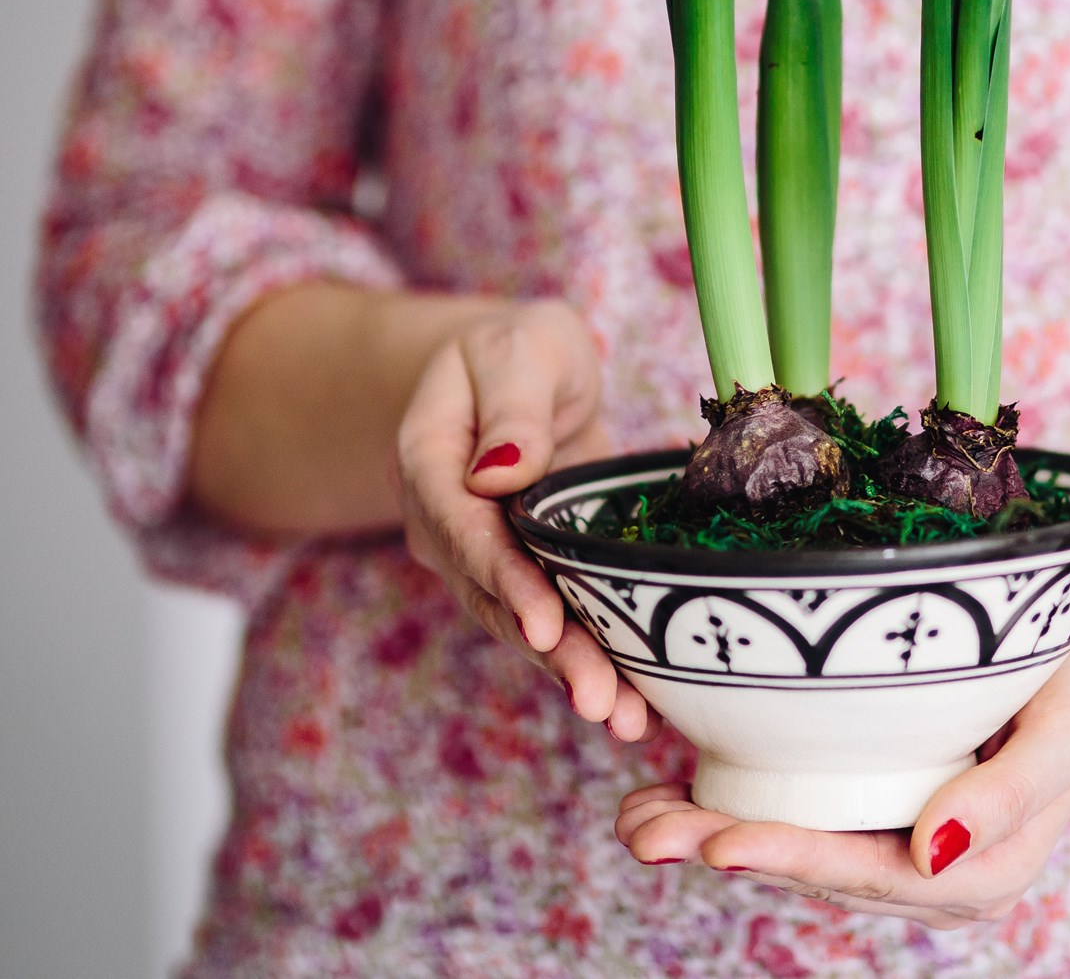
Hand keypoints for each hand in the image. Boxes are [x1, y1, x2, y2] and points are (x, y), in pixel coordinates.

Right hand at [393, 298, 652, 739]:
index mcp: (430, 462)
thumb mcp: (521, 349)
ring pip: (526, 624)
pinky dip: (597, 660)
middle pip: (495, 595)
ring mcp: (485, 559)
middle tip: (599, 699)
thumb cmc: (517, 352)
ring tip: (626, 719)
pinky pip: (558, 622)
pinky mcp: (529, 575)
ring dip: (576, 673)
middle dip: (551, 651)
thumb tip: (501, 473)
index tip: (544, 623)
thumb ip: (513, 405)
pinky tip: (639, 705)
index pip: (464, 529)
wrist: (515, 374)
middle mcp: (447, 525)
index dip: (504, 580)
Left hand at [613, 621, 1069, 925]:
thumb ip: (1010, 794)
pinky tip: (669, 786)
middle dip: (723, 848)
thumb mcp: (1065, 729)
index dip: (791, 859)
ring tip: (634, 814)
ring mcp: (893, 837)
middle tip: (640, 828)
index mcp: (979, 870)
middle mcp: (926, 868)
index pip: (871, 873)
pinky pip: (797, 810)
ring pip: (793, 844)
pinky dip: (731, 800)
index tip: (718, 843)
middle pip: (815, 867)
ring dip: (709, 830)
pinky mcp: (868, 801)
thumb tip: (932, 850)